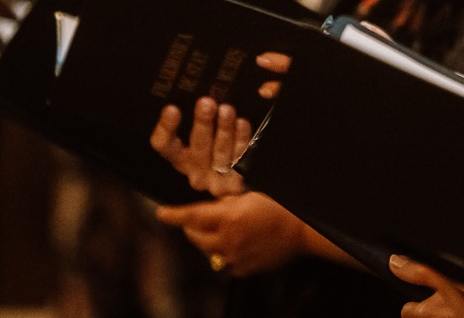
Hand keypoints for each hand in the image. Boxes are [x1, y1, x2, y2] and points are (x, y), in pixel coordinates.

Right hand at [150, 97, 251, 195]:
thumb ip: (202, 112)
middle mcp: (194, 170)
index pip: (164, 145)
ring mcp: (214, 180)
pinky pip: (239, 161)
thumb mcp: (206, 128)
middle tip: (207, 103)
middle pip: (196, 148)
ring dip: (224, 130)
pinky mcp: (234, 183)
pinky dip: (241, 140)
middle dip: (202, 123)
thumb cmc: (218, 142)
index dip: (165, 128)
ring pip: (219, 154)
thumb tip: (203, 92)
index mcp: (179, 156)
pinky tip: (241, 124)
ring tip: (227, 110)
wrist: (240, 178)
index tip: (172, 109)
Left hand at [157, 192, 308, 276]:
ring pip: (208, 252)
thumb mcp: (252, 195)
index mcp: (229, 217)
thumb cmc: (281, 207)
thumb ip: (229, 200)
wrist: (302, 232)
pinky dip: (226, 253)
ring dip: (209, 241)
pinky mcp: (242, 269)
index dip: (173, 215)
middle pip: (195, 237)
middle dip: (191, 227)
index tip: (161, 213)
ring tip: (224, 231)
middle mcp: (227, 239)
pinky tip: (239, 244)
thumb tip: (214, 203)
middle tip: (197, 219)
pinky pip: (225, 263)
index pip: (192, 216)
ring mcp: (233, 257)